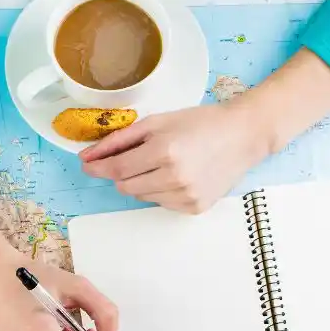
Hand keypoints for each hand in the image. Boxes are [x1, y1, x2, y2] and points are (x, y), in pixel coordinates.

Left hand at [79, 103, 269, 213]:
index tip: (87, 164)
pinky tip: (178, 175)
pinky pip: (161, 203)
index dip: (97, 167)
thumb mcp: (158, 121)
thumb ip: (120, 139)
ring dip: (142, 181)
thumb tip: (89, 156)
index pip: (116, 169)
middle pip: (125, 186)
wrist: (242, 136)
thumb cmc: (201, 123)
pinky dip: (160, 190)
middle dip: (122, 173)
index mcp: (163, 151)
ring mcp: (185, 196)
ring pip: (141, 196)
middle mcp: (173, 178)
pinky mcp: (194, 208)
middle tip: (135, 157)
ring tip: (164, 163)